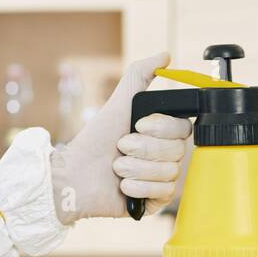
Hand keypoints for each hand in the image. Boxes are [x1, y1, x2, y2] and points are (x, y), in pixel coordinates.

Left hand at [48, 52, 191, 223]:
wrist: (74, 176)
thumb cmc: (94, 140)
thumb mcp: (119, 103)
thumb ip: (141, 75)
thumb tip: (166, 55)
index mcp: (161, 135)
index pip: (183, 129)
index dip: (161, 129)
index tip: (137, 126)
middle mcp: (165, 157)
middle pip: (177, 152)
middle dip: (143, 149)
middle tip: (120, 149)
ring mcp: (161, 180)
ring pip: (169, 172)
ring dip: (136, 169)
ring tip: (117, 169)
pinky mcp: (155, 202)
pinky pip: (163, 193)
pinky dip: (138, 188)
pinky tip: (122, 187)